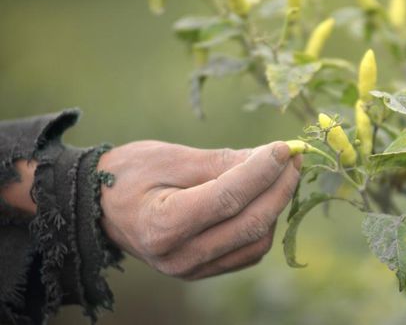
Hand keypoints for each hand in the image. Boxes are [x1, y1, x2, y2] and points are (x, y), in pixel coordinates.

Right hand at [97, 140, 300, 279]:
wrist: (100, 207)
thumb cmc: (130, 174)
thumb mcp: (171, 158)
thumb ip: (222, 161)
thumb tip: (271, 157)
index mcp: (162, 225)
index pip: (228, 198)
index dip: (262, 171)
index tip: (284, 147)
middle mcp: (179, 257)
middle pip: (249, 224)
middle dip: (279, 188)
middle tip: (293, 157)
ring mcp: (192, 269)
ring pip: (255, 242)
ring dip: (275, 206)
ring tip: (280, 173)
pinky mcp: (203, 271)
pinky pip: (247, 251)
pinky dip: (263, 223)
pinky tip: (264, 196)